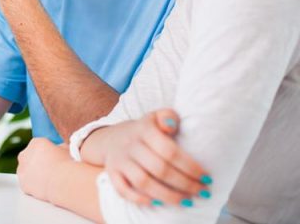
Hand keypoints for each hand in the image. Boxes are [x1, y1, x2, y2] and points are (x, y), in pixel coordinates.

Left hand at [17, 138, 71, 201]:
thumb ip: (59, 147)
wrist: (63, 181)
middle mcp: (25, 153)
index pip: (37, 145)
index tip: (51, 159)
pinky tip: (44, 186)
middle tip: (49, 170)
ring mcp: (22, 168)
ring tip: (48, 179)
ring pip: (26, 170)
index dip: (45, 153)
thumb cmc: (67, 165)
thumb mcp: (66, 149)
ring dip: (33, 173)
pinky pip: (26, 183)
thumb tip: (59, 149)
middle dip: (36, 162)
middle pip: (29, 156)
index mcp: (36, 142)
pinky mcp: (22, 182)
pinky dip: (33, 185)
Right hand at [93, 109, 210, 206]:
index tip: (207, 177)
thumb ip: (167, 117)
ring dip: (167, 195)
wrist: (113, 137)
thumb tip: (171, 126)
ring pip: (143, 182)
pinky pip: (123, 190)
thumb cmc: (146, 130)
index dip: (190, 166)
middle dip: (185, 184)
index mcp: (144, 129)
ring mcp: (120, 160)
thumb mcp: (156, 117)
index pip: (169, 150)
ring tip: (186, 201)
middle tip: (202, 192)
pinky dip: (139, 199)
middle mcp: (130, 145)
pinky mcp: (112, 173)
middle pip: (159, 169)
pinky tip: (157, 203)